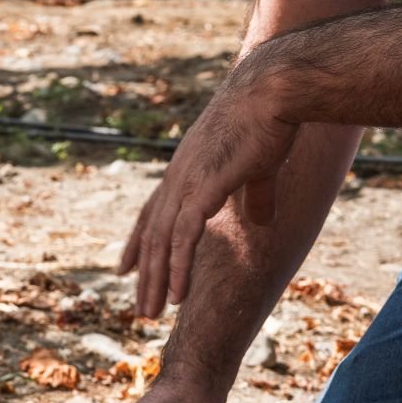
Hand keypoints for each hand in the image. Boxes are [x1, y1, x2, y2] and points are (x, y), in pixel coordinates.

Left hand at [123, 62, 298, 317]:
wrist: (275, 89)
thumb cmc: (272, 118)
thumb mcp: (260, 165)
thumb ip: (257, 195)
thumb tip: (262, 221)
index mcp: (186, 167)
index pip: (153, 212)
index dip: (139, 242)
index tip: (126, 268)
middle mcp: (178, 176)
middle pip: (151, 233)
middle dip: (145, 272)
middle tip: (141, 305)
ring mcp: (187, 182)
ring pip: (161, 242)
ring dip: (156, 280)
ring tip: (151, 312)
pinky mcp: (203, 189)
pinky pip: (182, 238)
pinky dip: (177, 268)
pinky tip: (176, 296)